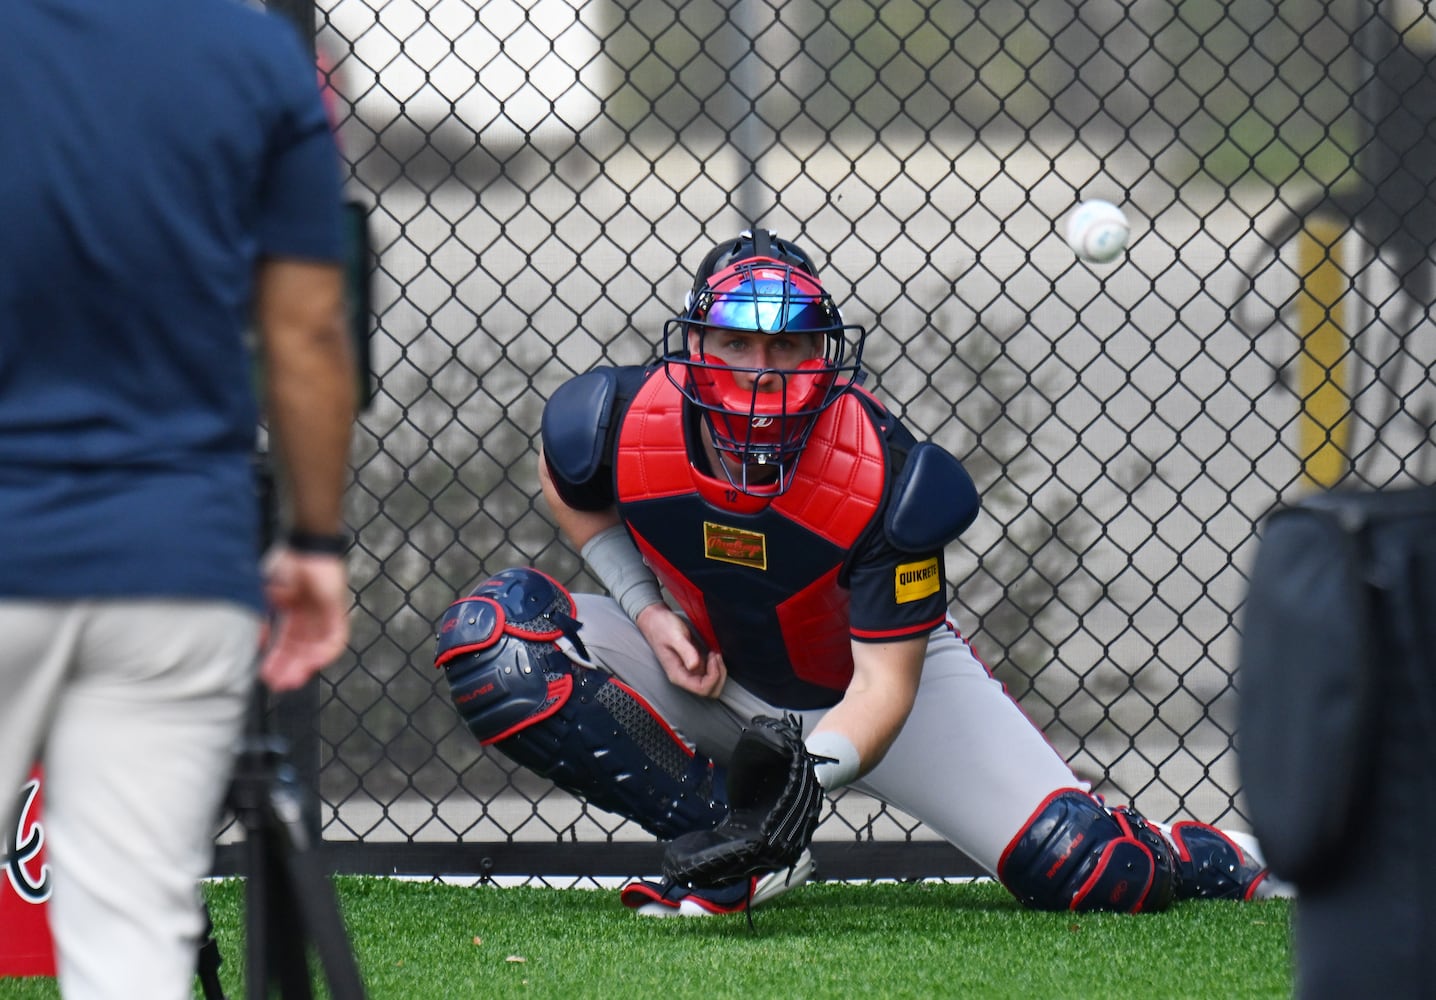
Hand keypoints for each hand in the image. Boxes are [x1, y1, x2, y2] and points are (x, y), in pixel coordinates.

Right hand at [258, 548, 350, 691]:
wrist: (306, 546)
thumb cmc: (284, 565)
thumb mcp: (264, 594)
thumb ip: (262, 618)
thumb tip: (258, 643)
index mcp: (290, 613)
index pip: (284, 643)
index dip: (276, 661)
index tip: (266, 677)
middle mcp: (308, 617)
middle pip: (300, 650)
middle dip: (289, 668)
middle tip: (280, 685)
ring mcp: (323, 615)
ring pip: (317, 648)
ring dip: (305, 665)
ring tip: (293, 679)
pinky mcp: (337, 611)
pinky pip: (336, 637)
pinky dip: (327, 651)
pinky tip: (315, 663)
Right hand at [634, 603, 725, 697]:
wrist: (655, 619)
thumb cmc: (661, 627)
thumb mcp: (674, 636)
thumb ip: (685, 651)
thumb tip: (694, 666)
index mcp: (677, 674)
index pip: (702, 689)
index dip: (713, 676)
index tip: (712, 657)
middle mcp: (684, 676)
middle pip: (710, 691)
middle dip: (719, 676)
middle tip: (716, 656)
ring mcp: (690, 671)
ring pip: (712, 683)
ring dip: (719, 671)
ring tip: (715, 653)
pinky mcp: (694, 664)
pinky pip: (711, 673)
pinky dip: (717, 666)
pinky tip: (713, 652)